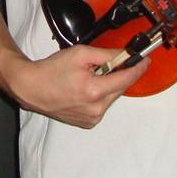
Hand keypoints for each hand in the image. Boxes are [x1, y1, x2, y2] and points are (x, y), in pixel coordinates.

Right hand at [2, 43, 147, 128]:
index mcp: (94, 91)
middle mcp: (96, 109)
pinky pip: (102, 106)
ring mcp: (92, 118)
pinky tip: (85, 89)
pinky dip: (99, 96)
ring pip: (111, 97)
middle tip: (108, 63)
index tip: (145, 60)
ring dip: (108, 85)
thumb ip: (106, 54)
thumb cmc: (51, 70)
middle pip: (120, 88)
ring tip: (89, 77)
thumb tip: (126, 55)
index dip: (138, 68)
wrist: (31, 88)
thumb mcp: (81, 54)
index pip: (126, 78)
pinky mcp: (88, 123)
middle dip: (118, 74)